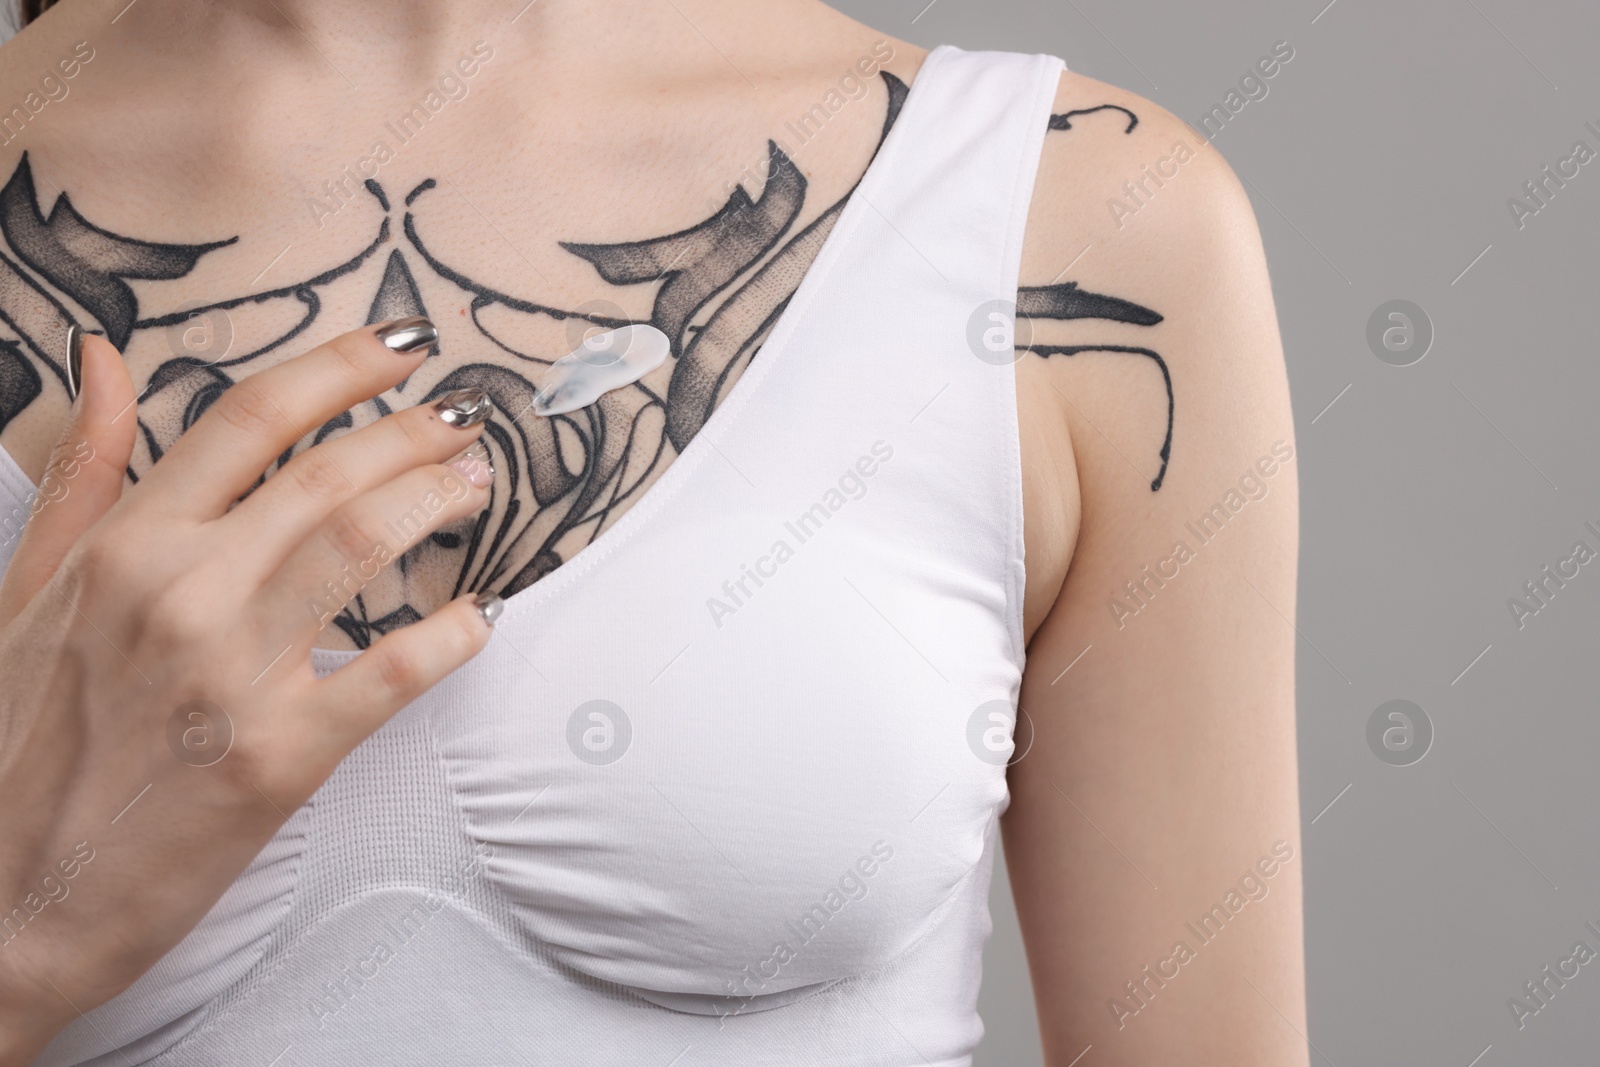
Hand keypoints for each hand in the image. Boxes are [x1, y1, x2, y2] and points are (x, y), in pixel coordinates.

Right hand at [0, 318, 497, 1064]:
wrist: (1, 902)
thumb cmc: (16, 743)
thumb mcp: (27, 589)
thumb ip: (84, 473)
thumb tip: (106, 358)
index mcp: (124, 545)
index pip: (249, 417)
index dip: (338, 366)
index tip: (400, 345)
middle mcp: (180, 592)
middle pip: (328, 473)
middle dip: (415, 431)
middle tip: (466, 419)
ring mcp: (231, 674)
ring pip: (363, 547)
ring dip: (436, 502)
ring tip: (477, 485)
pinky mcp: (278, 759)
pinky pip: (391, 674)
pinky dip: (452, 636)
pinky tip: (480, 616)